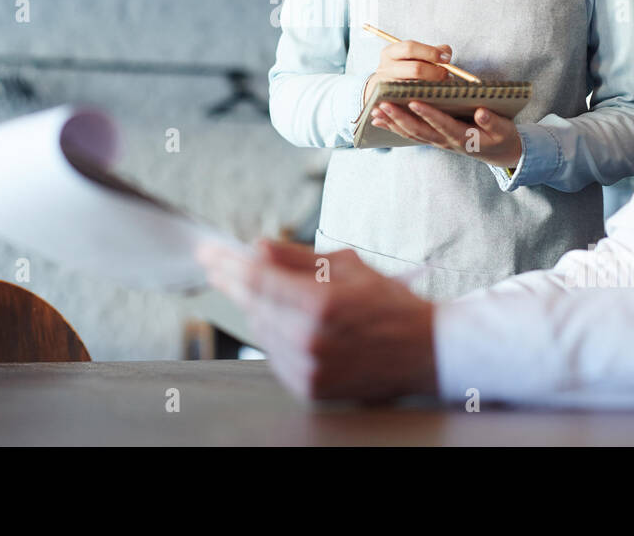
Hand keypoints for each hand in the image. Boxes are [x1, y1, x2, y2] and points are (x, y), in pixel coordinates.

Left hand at [196, 238, 437, 401]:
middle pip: (253, 305)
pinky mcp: (310, 387)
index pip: (258, 279)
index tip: (208, 251)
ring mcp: (309, 368)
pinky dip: (272, 334)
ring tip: (258, 288)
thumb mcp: (348, 266)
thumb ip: (297, 257)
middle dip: (232, 281)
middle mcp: (311, 340)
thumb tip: (257, 246)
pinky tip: (280, 319)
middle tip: (214, 264)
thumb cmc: (389, 304)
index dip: (228, 263)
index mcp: (322, 303)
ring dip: (254, 307)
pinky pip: (274, 354)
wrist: (425, 352)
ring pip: (260, 330)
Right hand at [363, 38, 453, 105]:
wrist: (383, 90)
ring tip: (443, 87)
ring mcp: (385, 87)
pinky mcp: (389, 103)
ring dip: (433, 87)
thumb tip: (446, 51)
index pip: (410, 48)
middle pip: (415, 69)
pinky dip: (426, 99)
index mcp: (390, 53)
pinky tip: (435, 98)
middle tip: (448, 75)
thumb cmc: (403, 71)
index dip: (430, 52)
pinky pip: (412, 102)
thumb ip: (430, 52)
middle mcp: (384, 68)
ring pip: (414, 87)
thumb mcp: (412, 57)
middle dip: (436, 72)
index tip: (447, 58)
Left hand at [372, 102, 523, 168]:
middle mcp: (446, 141)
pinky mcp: (433, 139)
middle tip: (383, 104)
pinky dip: (393, 127)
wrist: (498, 152)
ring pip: (411, 133)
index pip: (443, 124)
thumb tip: (481, 113)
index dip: (428, 114)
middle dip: (400, 117)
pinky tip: (379, 119)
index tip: (414, 101)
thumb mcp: (504, 129)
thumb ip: (492, 121)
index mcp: (464, 136)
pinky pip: (410, 134)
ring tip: (375, 111)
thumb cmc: (501, 136)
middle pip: (420, 130)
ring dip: (392, 123)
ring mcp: (437, 142)